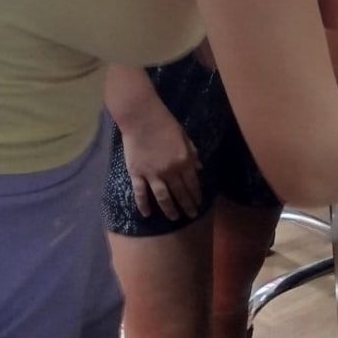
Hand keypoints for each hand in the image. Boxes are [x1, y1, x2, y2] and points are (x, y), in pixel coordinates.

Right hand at [120, 101, 202, 220]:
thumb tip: (200, 168)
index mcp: (184, 160)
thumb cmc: (165, 123)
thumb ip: (192, 153)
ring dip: (170, 209)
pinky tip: (147, 214)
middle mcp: (170, 171)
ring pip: (163, 197)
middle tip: (191, 216)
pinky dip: (143, 205)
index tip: (199, 204)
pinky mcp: (137, 174)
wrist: (142, 118)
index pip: (192, 183)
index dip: (196, 195)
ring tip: (174, 218)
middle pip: (180, 193)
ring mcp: (153, 174)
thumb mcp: (184, 137)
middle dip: (187, 206)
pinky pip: (141, 193)